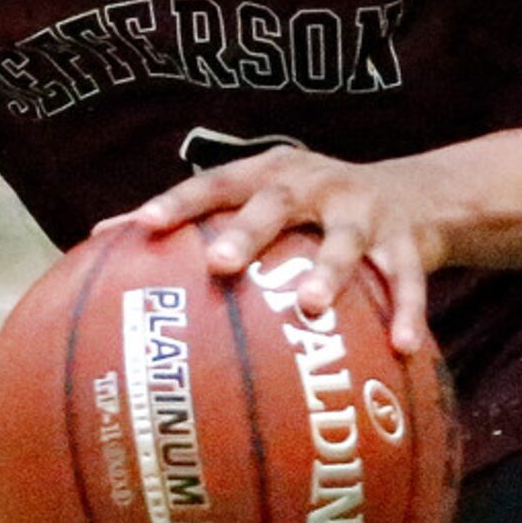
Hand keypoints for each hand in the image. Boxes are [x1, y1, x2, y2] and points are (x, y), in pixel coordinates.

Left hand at [122, 148, 441, 353]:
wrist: (421, 193)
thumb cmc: (311, 208)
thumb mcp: (262, 200)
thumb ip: (196, 222)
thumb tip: (101, 241)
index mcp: (269, 173)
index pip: (214, 184)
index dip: (177, 202)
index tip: (141, 227)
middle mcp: (314, 183)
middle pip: (276, 203)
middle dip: (247, 232)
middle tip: (219, 265)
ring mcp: (364, 210)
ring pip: (345, 240)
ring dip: (328, 271)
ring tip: (311, 307)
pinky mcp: (408, 240)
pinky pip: (407, 281)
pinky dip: (406, 313)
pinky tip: (402, 349)